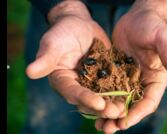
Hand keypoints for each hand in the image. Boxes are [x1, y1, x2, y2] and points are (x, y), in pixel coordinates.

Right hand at [26, 1, 123, 118]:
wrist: (80, 25)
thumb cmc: (64, 31)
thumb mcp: (54, 42)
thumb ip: (46, 58)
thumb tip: (29, 71)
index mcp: (63, 81)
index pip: (73, 93)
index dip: (85, 99)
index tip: (99, 104)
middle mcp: (77, 86)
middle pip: (89, 101)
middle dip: (103, 107)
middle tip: (116, 112)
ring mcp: (92, 83)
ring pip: (102, 97)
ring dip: (113, 105)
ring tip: (125, 110)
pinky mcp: (105, 77)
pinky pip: (113, 87)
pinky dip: (121, 93)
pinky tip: (132, 97)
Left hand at [95, 0, 166, 132]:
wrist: (136, 18)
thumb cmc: (153, 26)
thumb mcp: (163, 38)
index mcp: (156, 80)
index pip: (148, 102)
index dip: (137, 114)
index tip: (124, 123)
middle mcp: (142, 83)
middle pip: (132, 106)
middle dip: (120, 119)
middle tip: (107, 129)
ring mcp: (127, 79)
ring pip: (118, 101)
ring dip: (109, 113)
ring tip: (98, 124)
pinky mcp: (115, 73)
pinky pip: (108, 89)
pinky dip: (101, 99)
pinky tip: (90, 106)